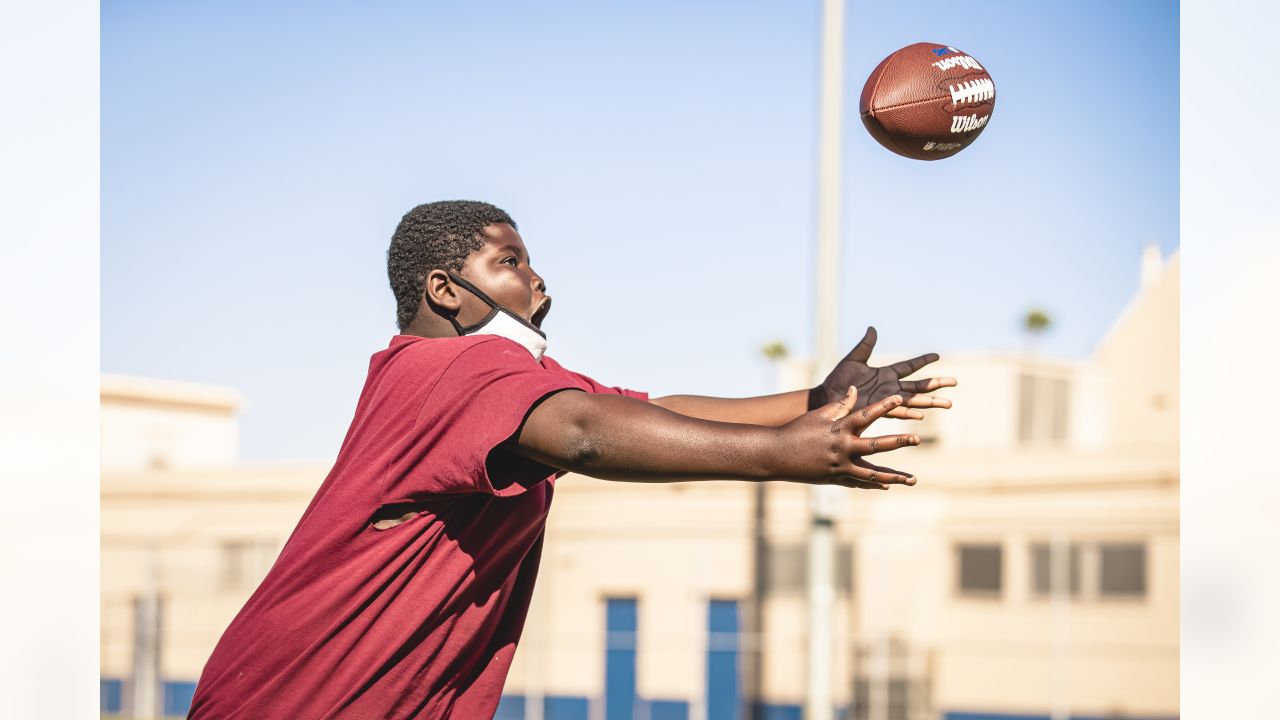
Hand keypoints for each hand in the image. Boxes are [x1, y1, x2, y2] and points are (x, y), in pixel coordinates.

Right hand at [777, 386, 919, 489]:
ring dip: (894, 476)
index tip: (900, 398)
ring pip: (872, 472)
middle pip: (876, 445)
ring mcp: (840, 466)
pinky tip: (887, 486)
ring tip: (912, 479)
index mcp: (839, 428)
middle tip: (916, 439)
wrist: (776, 455)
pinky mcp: (835, 478)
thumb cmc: (796, 430)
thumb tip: (856, 390)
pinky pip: (858, 482)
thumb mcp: (818, 415)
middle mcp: (842, 448)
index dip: (884, 406)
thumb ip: (840, 405)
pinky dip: (873, 484)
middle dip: (898, 442)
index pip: (866, 414)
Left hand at [813, 326, 956, 419]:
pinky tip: (922, 416)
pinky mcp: (880, 409)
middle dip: (937, 383)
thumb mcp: (854, 359)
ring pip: (915, 400)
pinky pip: (898, 412)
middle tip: (955, 382)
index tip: (938, 356)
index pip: (909, 366)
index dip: (923, 361)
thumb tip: (872, 328)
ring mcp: (887, 399)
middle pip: (919, 385)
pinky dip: (910, 413)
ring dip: (931, 401)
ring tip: (949, 403)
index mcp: (886, 373)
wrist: (828, 396)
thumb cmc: (839, 379)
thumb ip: (866, 345)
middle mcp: (890, 387)